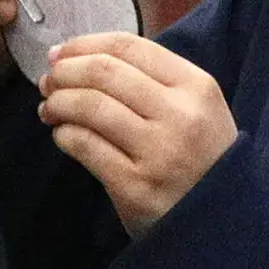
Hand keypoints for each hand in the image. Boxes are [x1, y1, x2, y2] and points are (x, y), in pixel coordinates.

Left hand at [38, 34, 236, 234]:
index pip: (129, 47)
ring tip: (50, 109)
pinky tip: (62, 135)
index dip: (85, 45)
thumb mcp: (198, 110)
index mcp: (196, 86)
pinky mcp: (134, 186)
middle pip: (103, 73)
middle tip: (48, 81)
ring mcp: (157, 151)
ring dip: (58, 102)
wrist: (221, 223)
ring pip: (90, 107)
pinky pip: (84, 146)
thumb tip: (84, 59)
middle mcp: (179, 114)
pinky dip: (64, 135)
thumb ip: (154, 81)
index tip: (61, 54)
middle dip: (65, 72)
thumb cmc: (203, 160)